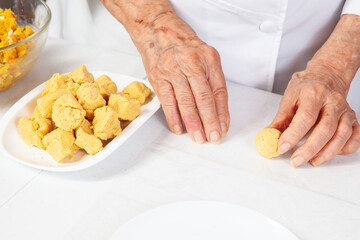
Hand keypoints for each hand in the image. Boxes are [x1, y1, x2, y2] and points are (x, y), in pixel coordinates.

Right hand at [137, 13, 229, 143]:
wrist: (157, 29)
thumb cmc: (183, 44)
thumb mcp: (204, 55)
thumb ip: (210, 79)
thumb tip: (216, 109)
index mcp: (209, 59)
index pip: (219, 91)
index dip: (222, 112)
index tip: (223, 127)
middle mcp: (192, 63)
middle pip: (204, 98)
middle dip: (210, 122)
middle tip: (213, 138)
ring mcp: (174, 70)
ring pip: (186, 101)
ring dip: (193, 123)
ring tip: (198, 137)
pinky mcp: (158, 76)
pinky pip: (167, 101)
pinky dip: (173, 117)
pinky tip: (178, 128)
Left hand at [269, 65, 359, 166]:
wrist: (326, 77)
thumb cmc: (305, 89)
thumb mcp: (289, 99)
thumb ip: (280, 120)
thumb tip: (268, 137)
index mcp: (314, 93)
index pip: (305, 117)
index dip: (293, 135)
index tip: (282, 147)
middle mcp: (333, 101)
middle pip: (325, 129)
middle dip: (309, 149)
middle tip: (295, 161)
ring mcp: (345, 111)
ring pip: (342, 135)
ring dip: (326, 153)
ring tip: (311, 161)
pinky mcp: (353, 119)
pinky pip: (355, 138)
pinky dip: (344, 149)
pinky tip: (330, 153)